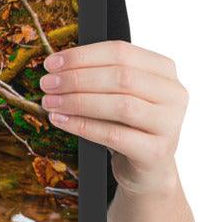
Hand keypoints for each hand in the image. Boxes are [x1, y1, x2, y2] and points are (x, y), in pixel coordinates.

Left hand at [39, 40, 188, 195]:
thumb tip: (57, 67)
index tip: (52, 63)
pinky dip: (83, 126)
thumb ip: (99, 76)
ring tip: (50, 102)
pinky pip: (114, 135)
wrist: (147, 169)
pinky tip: (62, 120)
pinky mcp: (157, 151)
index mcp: (164, 70)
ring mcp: (169, 124)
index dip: (82, 56)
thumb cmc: (128, 126)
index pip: (121, 52)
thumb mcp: (118, 95)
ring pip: (120, 105)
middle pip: (121, 77)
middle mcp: (173, 94)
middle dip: (77, 79)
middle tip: (47, 84)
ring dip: (78, 101)